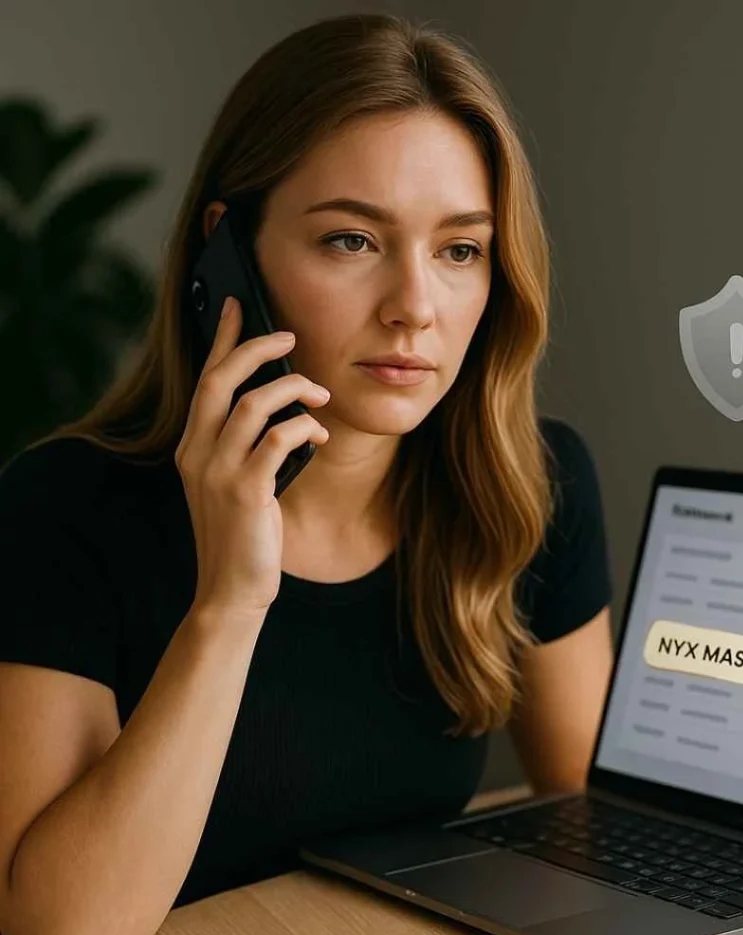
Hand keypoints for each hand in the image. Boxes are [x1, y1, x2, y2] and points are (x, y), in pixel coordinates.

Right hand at [174, 296, 329, 616]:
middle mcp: (197, 453)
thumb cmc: (244, 534)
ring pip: (253, 404)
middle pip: (221, 379)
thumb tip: (284, 403)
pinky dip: (304, 428)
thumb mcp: (237, 482)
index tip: (237, 306)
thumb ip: (247, 445)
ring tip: (320, 394)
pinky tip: (320, 435)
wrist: (232, 590)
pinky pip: (278, 440)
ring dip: (293, 390)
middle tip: (290, 337)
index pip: (204, 379)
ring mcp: (218, 472)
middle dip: (256, 348)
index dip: (222, 340)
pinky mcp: (246, 492)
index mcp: (192, 447)